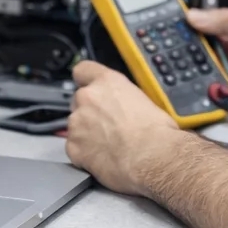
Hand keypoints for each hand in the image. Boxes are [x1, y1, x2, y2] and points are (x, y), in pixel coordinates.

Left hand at [66, 61, 188, 195]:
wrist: (151, 157)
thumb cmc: (155, 131)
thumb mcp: (146, 101)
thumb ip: (126, 98)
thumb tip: (128, 107)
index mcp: (107, 82)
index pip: (83, 70)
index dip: (86, 80)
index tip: (90, 88)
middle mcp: (88, 97)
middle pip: (79, 100)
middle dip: (90, 112)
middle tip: (108, 125)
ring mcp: (77, 122)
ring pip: (76, 125)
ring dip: (86, 133)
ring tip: (108, 146)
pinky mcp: (73, 146)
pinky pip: (74, 147)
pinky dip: (84, 153)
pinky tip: (102, 158)